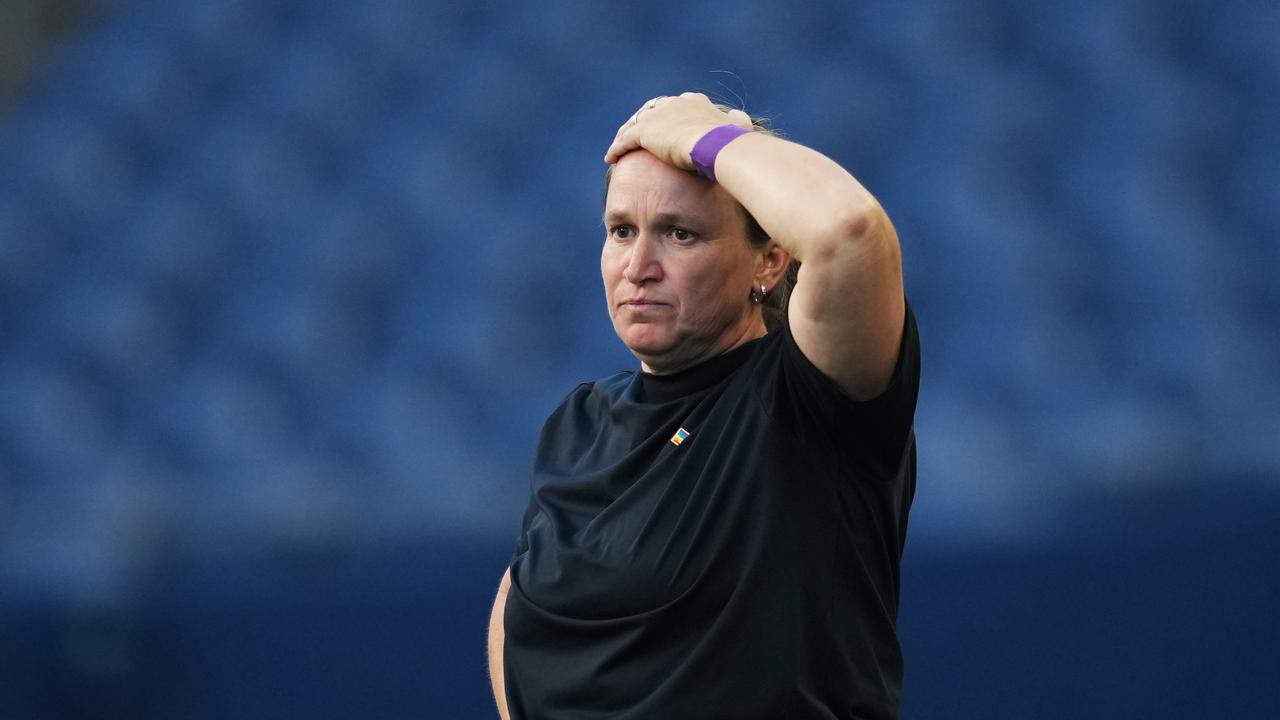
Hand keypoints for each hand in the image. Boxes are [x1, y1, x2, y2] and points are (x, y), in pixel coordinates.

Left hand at [603, 92, 753, 168]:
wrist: (717, 145)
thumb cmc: (731, 141)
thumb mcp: (738, 127)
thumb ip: (737, 121)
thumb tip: (738, 116)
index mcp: (694, 102)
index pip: (674, 106)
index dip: (666, 116)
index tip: (663, 126)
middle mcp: (673, 104)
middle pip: (650, 111)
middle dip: (642, 122)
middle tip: (635, 135)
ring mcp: (657, 116)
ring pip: (634, 124)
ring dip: (625, 135)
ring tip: (618, 147)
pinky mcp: (645, 132)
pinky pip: (625, 140)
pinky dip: (617, 148)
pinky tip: (610, 159)